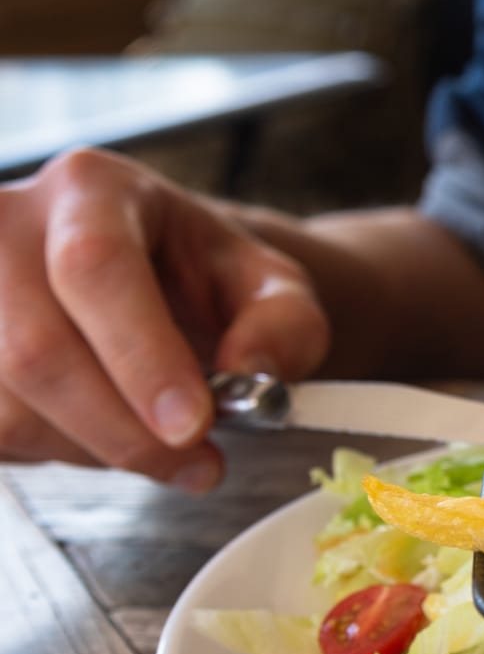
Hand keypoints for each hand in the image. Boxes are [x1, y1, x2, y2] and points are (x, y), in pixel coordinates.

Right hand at [0, 148, 329, 488]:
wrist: (148, 279)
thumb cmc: (202, 279)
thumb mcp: (272, 286)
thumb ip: (285, 326)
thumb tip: (250, 371)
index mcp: (92, 190)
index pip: (96, 268)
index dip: (141, 356)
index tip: (193, 424)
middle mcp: (5, 225)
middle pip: (37, 348)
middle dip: (123, 430)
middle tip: (197, 463)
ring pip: (6, 405)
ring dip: (91, 451)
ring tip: (156, 445)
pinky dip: (51, 454)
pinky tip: (97, 433)